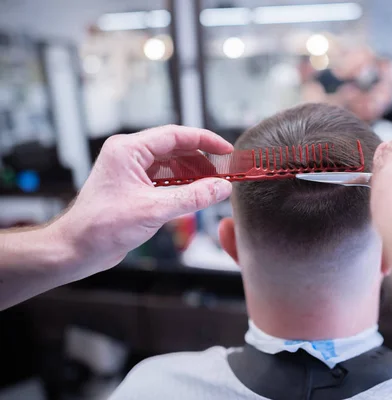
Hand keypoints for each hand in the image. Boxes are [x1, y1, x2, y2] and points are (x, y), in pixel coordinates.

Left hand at [51, 125, 232, 279]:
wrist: (77, 249)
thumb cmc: (100, 227)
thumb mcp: (154, 209)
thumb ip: (192, 197)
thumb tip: (220, 188)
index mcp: (128, 150)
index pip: (175, 135)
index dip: (205, 141)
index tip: (226, 150)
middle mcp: (129, 156)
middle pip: (176, 149)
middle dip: (202, 161)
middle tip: (223, 174)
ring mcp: (132, 172)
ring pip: (172, 165)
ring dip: (194, 175)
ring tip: (213, 187)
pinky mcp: (135, 188)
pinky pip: (166, 180)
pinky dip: (183, 187)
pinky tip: (196, 196)